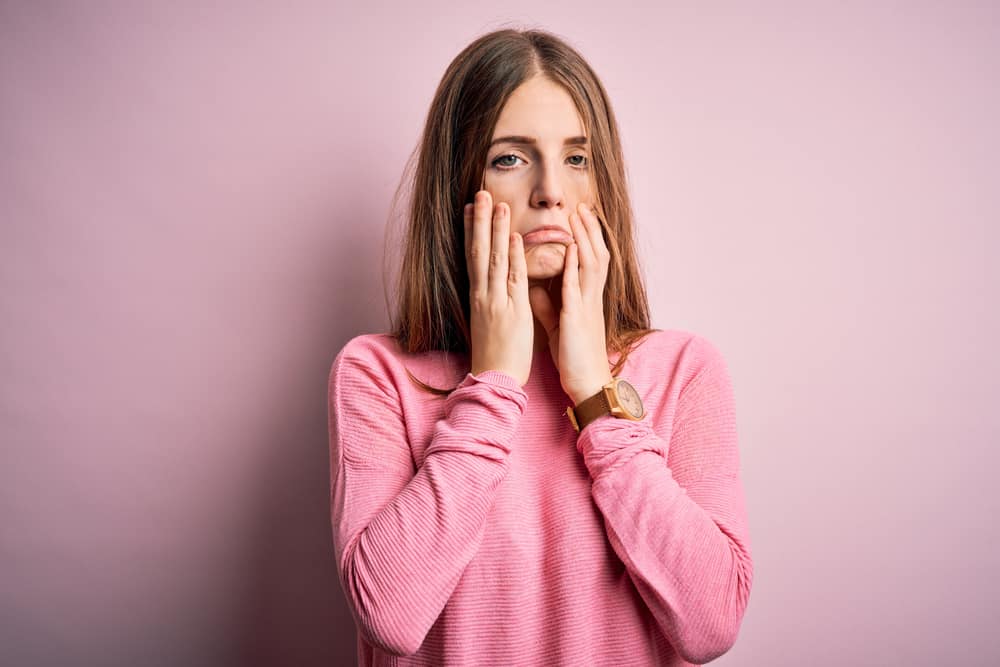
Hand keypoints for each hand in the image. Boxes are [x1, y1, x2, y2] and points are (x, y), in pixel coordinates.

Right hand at [465, 190, 533, 385]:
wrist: (494, 379)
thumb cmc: (494, 354)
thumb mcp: (490, 321)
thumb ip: (493, 300)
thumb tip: (494, 285)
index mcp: (478, 297)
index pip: (473, 257)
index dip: (472, 231)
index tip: (470, 208)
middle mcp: (483, 295)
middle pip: (480, 251)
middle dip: (480, 221)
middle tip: (480, 194)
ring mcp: (496, 301)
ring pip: (495, 259)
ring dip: (496, 230)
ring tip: (497, 204)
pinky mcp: (512, 311)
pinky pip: (514, 279)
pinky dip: (514, 257)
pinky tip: (515, 237)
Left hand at [528, 202, 613, 403]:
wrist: (586, 383)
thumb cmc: (573, 357)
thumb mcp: (557, 326)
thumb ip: (547, 306)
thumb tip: (534, 289)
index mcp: (585, 300)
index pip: (589, 261)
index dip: (586, 239)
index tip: (579, 218)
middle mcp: (590, 298)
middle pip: (595, 255)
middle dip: (589, 230)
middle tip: (582, 206)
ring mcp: (586, 306)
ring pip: (591, 264)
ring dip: (584, 238)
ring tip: (577, 216)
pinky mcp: (577, 318)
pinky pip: (577, 287)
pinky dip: (575, 266)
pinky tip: (572, 248)